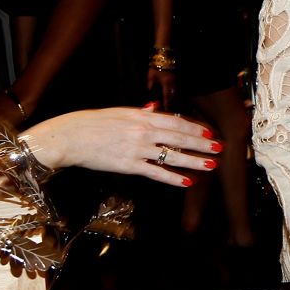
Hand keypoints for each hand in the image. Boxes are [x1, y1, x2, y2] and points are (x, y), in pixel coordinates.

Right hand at [21, 105, 217, 186]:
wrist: (70, 137)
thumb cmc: (92, 124)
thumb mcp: (119, 112)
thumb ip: (141, 112)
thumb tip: (155, 107)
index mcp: (142, 115)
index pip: (176, 121)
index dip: (195, 127)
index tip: (210, 132)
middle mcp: (143, 131)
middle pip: (180, 137)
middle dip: (203, 143)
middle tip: (220, 148)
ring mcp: (138, 149)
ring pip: (173, 155)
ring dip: (194, 161)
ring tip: (211, 165)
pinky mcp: (129, 165)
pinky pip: (156, 173)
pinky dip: (173, 177)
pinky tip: (187, 181)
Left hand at [147, 68, 175, 110]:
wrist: (163, 58)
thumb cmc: (156, 67)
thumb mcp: (151, 76)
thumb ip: (150, 85)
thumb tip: (149, 91)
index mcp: (166, 83)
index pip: (167, 95)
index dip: (166, 103)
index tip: (166, 109)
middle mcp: (172, 83)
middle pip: (173, 95)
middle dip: (171, 101)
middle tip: (169, 107)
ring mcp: (175, 79)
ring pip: (175, 91)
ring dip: (173, 96)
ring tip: (170, 101)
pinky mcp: (176, 77)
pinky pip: (176, 87)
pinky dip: (174, 91)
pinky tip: (171, 93)